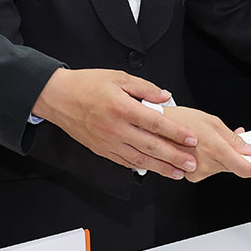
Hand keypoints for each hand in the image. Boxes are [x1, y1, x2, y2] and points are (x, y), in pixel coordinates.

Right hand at [32, 68, 197, 178]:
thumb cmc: (87, 85)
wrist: (58, 97)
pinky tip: (154, 170)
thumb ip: (145, 88)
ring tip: (178, 173)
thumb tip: (165, 96)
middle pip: (151, 146)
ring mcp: (108, 142)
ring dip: (161, 168)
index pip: (156, 123)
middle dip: (174, 157)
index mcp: (123, 108)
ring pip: (139, 159)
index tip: (192, 139)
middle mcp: (116, 128)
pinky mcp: (102, 150)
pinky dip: (141, 167)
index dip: (176, 132)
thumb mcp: (119, 77)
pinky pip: (124, 162)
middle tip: (191, 164)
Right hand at [163, 106, 250, 182]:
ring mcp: (196, 173)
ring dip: (223, 157)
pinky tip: (203, 148)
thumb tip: (249, 149)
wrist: (153, 127)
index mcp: (215, 149)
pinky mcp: (189, 176)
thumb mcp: (212, 122)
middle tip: (235, 140)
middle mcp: (206, 165)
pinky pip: (208, 170)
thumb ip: (233, 139)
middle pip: (233, 167)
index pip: (244, 168)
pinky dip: (210, 161)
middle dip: (238, 156)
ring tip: (211, 140)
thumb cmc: (179, 120)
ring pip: (221, 169)